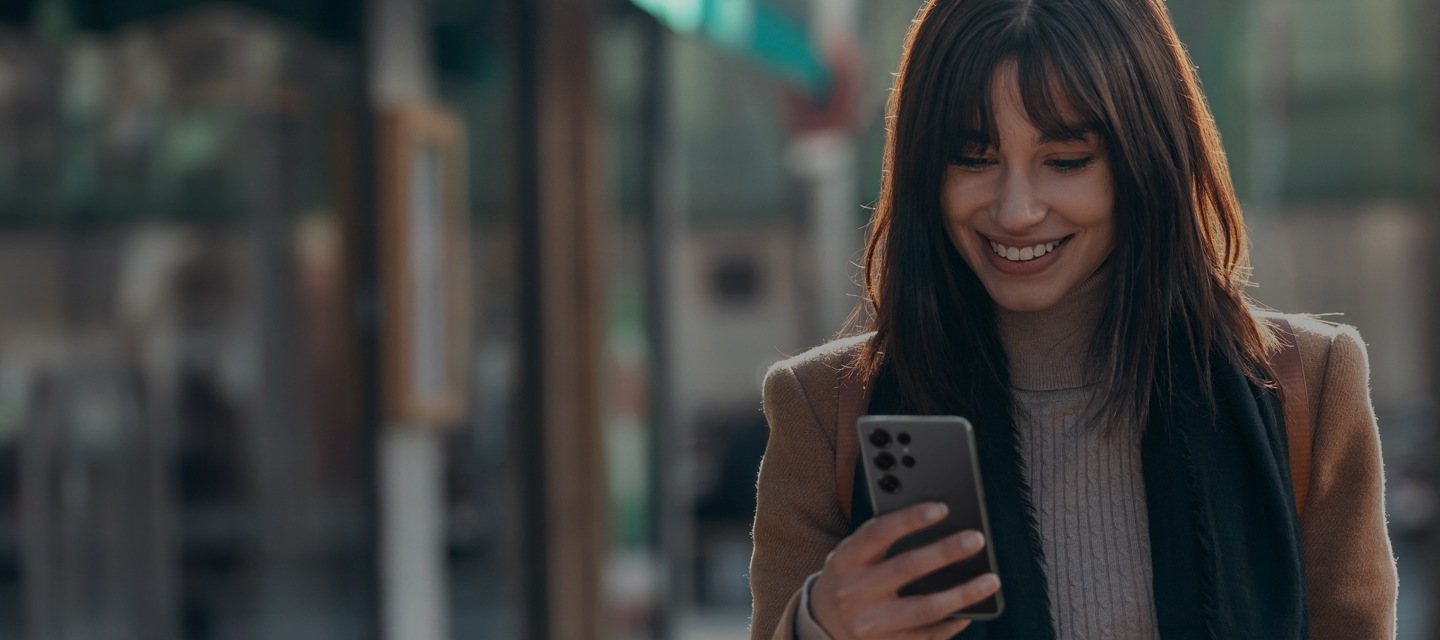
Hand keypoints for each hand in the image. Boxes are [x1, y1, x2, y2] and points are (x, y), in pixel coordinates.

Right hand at [809, 502, 1000, 639]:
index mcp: (846, 560)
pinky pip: (927, 635)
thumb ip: (882, 540)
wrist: (824, 622)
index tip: (941, 508)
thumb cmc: (849, 576)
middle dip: (945, 552)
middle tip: (975, 539)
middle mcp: (855, 592)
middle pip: (905, 568)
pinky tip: (971, 610)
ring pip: (924, 608)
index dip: (910, 519)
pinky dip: (953, 623)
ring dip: (962, 594)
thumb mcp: (853, 554)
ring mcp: (872, 623)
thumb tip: (936, 525)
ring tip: (990, 580)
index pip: (878, 533)